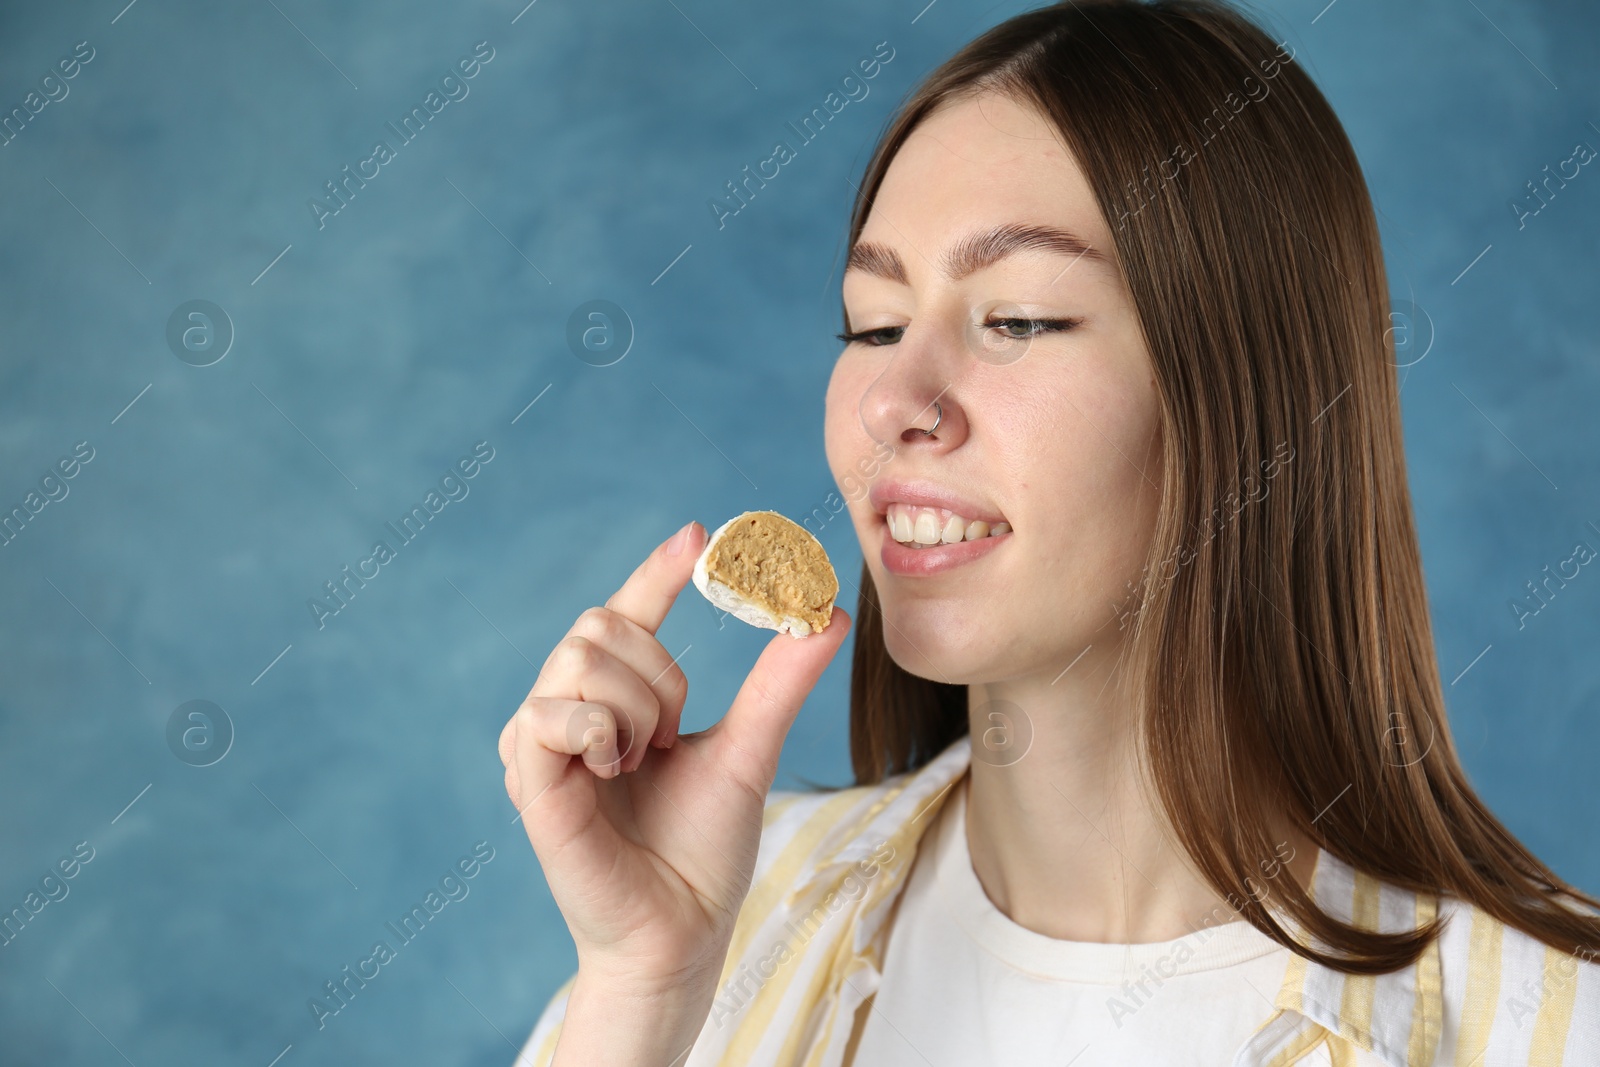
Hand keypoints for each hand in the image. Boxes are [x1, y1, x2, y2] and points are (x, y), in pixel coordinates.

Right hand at [499, 520, 850, 996]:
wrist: (684, 931)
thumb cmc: (706, 850)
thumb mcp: (750, 750)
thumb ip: (780, 682)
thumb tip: (829, 612)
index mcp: (615, 701)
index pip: (628, 613)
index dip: (658, 570)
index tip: (701, 535)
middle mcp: (570, 712)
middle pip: (600, 624)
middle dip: (658, 671)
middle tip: (673, 736)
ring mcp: (542, 744)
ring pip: (580, 656)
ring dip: (636, 705)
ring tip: (644, 762)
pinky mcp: (528, 779)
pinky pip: (548, 711)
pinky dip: (598, 728)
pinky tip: (614, 767)